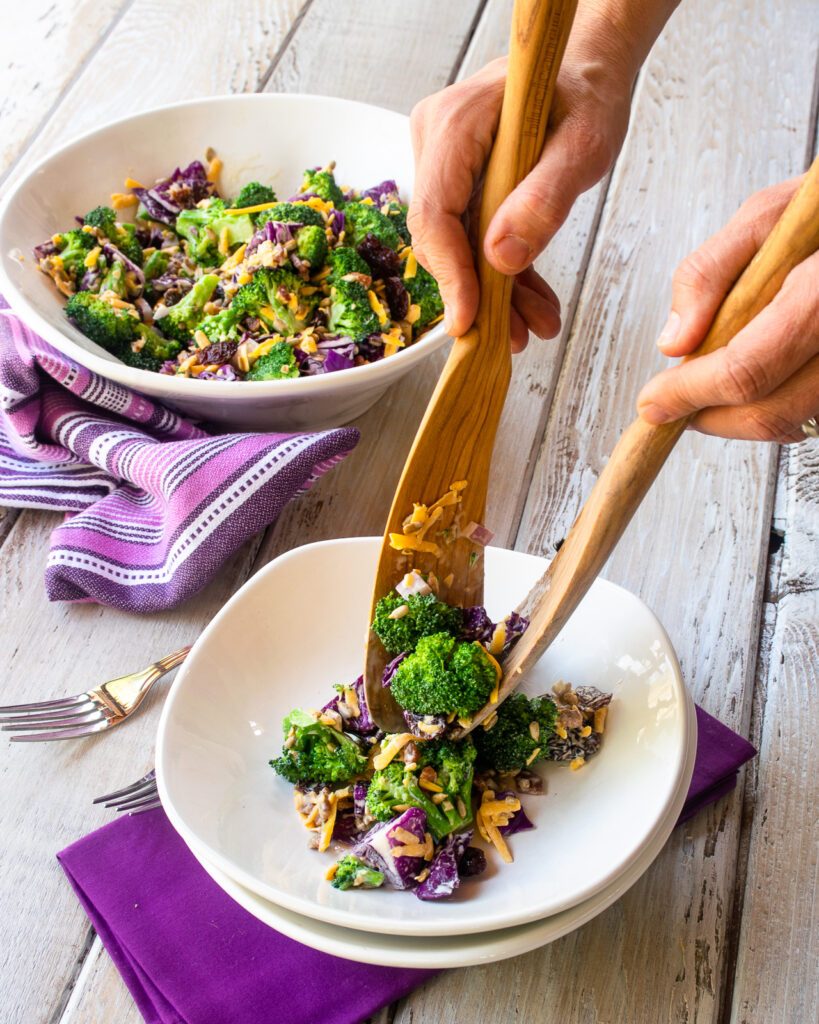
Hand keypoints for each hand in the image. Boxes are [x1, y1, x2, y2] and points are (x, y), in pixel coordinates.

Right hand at [408, 37, 635, 350]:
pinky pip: (473, 237)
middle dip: (478, 295)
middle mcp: (436, 142)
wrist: (586, 70)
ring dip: (496, 292)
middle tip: (514, 338)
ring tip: (534, 327)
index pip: (434, 214)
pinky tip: (531, 305)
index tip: (469, 322)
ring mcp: (443, 163)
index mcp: (456, 124)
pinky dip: (503, 273)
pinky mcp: (458, 183)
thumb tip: (502, 259)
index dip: (450, 275)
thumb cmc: (585, 90)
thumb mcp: (583, 144)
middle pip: (442, 237)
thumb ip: (544, 199)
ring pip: (458, 245)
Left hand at [637, 176, 818, 442]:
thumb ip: (710, 273)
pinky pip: (814, 414)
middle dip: (709, 417)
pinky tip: (759, 377)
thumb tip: (674, 343)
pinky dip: (776, 406)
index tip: (652, 402)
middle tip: (674, 402)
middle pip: (770, 413)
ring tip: (712, 382)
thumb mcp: (768, 216)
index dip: (690, 394)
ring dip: (739, 416)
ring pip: (793, 422)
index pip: (746, 369)